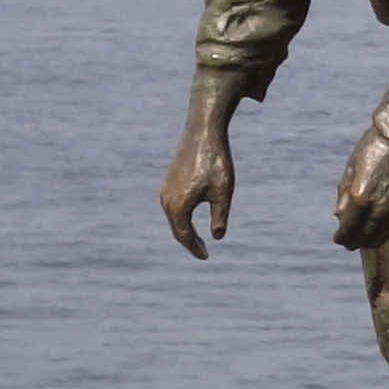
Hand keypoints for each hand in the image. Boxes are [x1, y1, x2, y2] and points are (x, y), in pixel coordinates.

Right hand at [157, 117, 236, 257]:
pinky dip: (180, 215)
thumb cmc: (215, 161)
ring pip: (173, 217)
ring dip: (183, 229)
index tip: (206, 257)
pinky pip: (172, 205)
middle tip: (202, 252)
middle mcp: (166, 199)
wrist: (203, 131)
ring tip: (197, 239)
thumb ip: (219, 217)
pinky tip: (189, 216)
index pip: (184, 236)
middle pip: (176, 228)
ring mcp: (165, 188)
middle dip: (189, 241)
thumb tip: (217, 237)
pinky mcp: (169, 179)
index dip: (195, 248)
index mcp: (178, 206)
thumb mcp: (223, 192)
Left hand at [330, 125, 388, 250]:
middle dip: (354, 241)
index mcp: (359, 199)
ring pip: (380, 238)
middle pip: (363, 239)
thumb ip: (344, 193)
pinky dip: (386, 232)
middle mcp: (378, 211)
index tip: (339, 237)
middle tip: (350, 240)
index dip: (341, 237)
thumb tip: (338, 215)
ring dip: (370, 239)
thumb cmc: (377, 147)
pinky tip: (382, 228)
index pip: (347, 231)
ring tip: (365, 236)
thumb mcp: (352, 166)